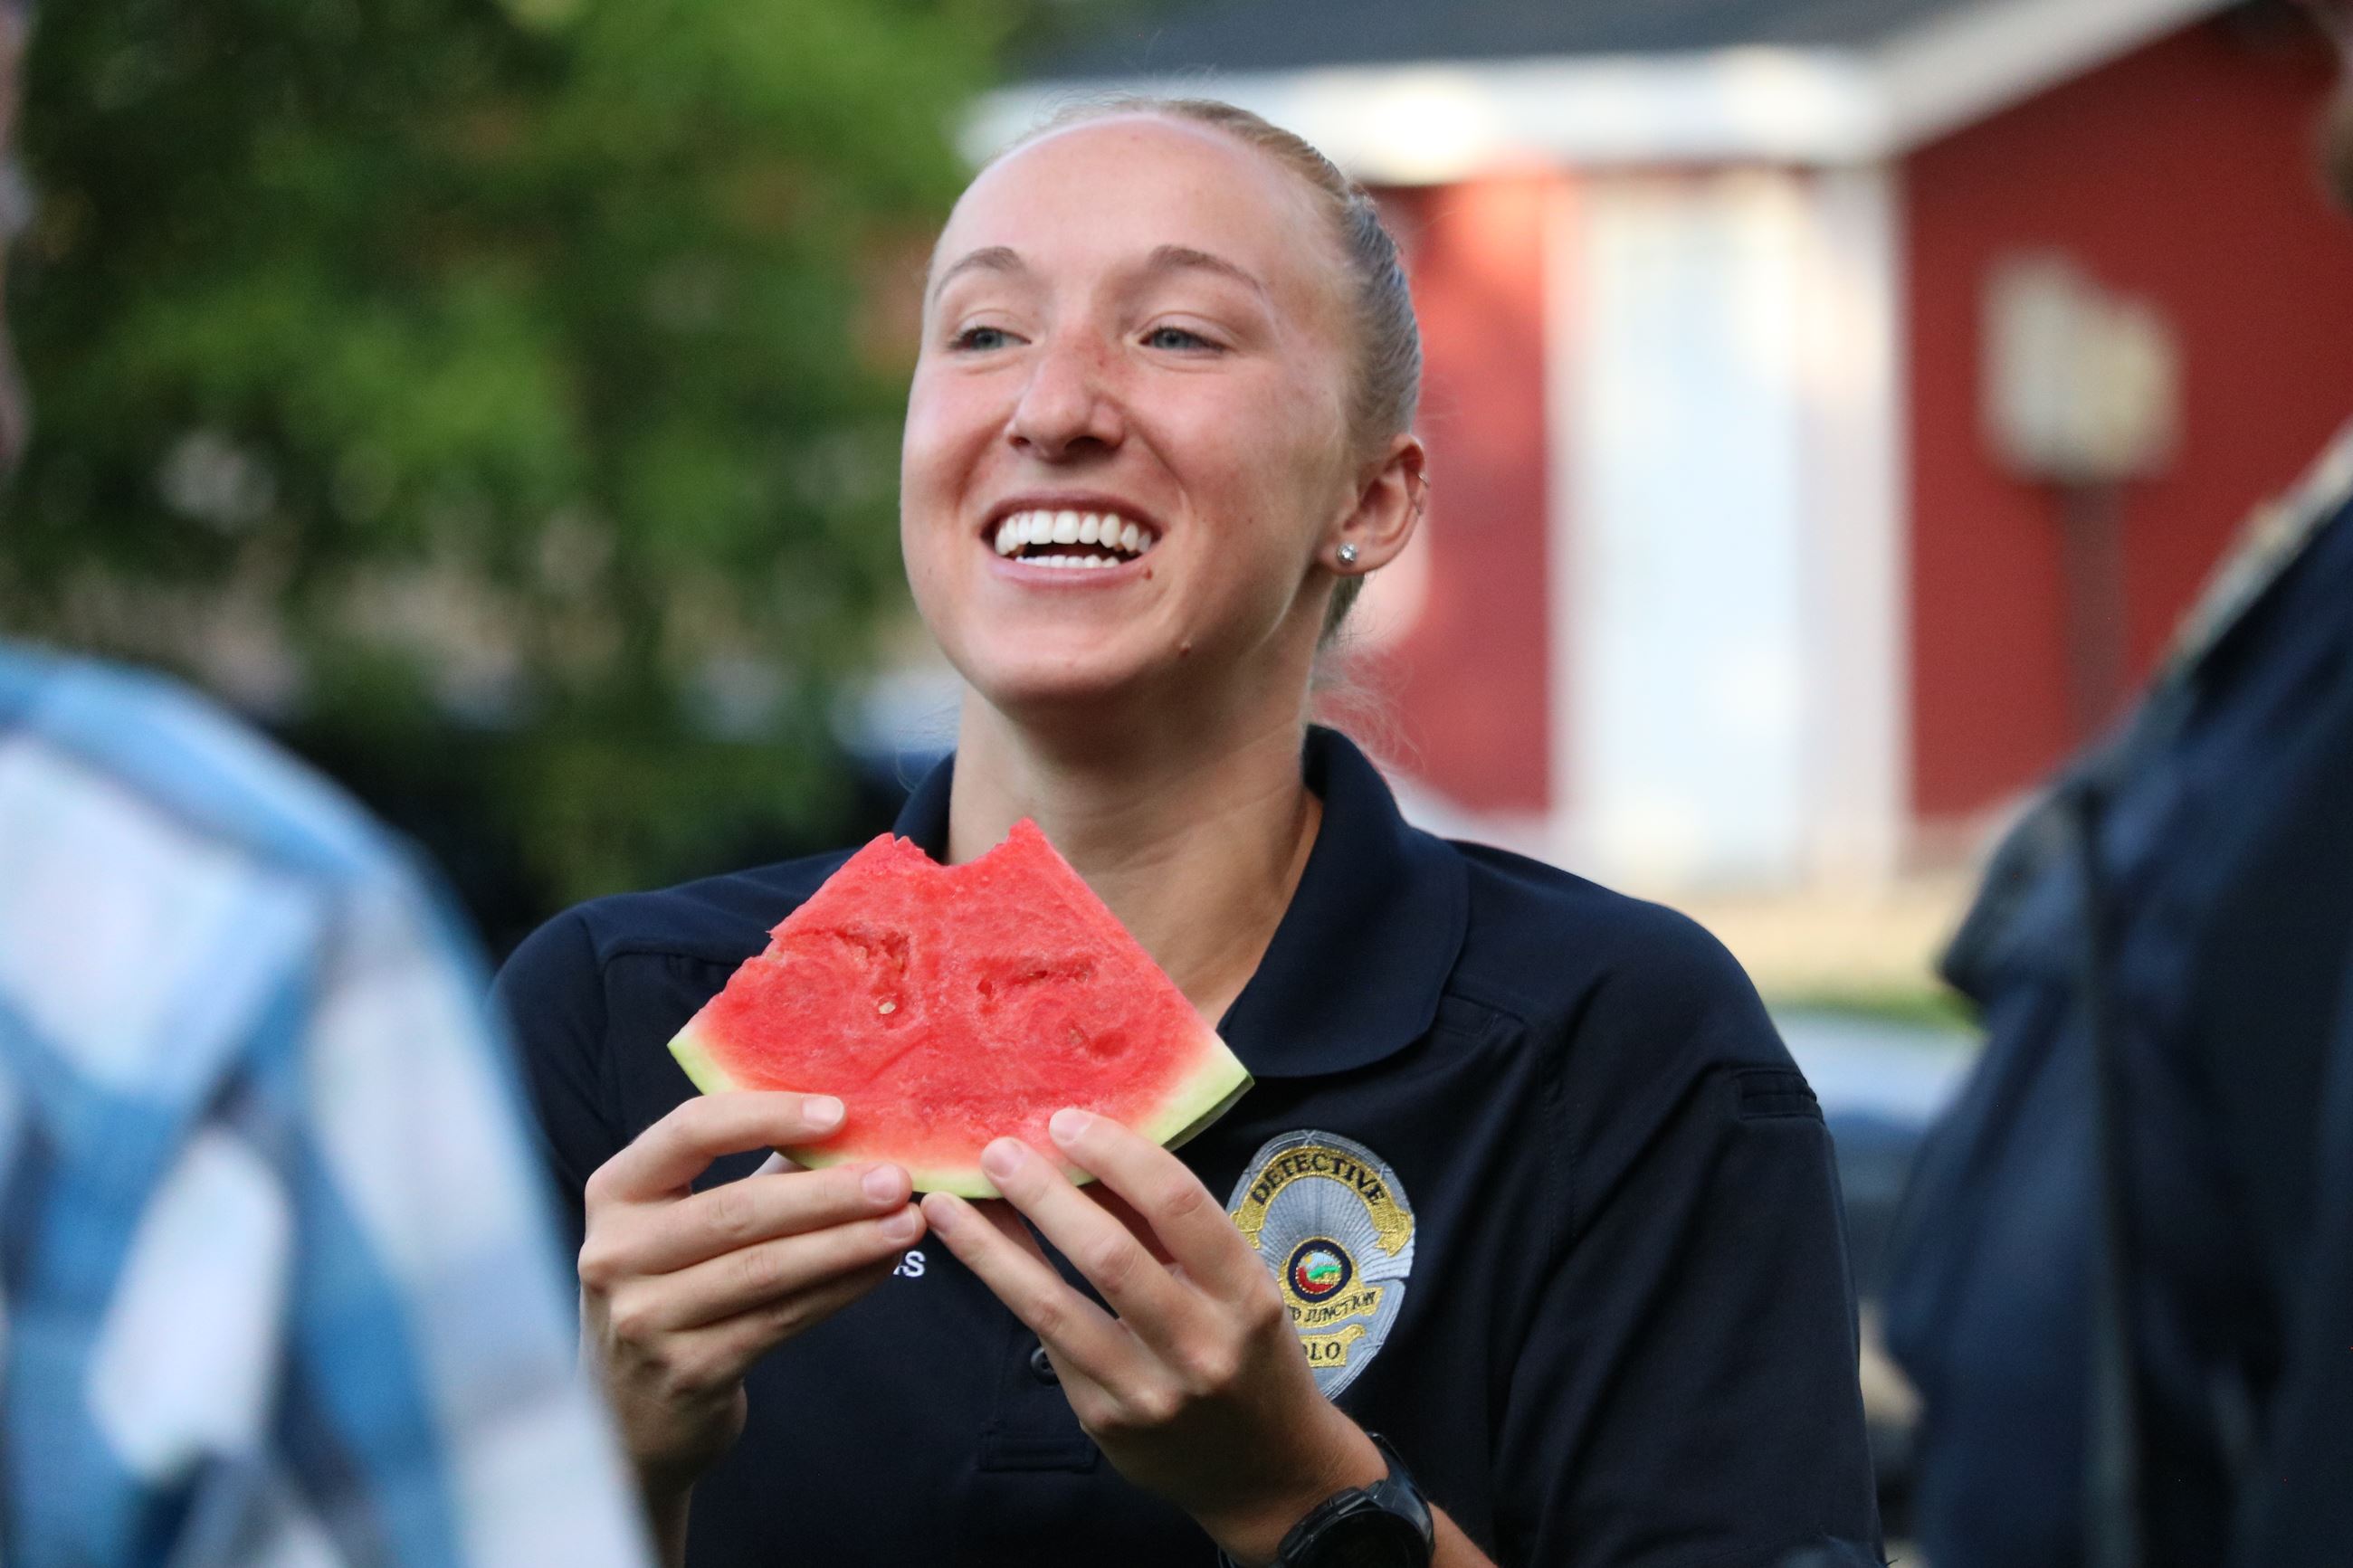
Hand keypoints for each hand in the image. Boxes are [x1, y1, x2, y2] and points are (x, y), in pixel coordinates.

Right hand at [578, 1092, 925, 1498]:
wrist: (635, 1412)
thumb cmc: (679, 1287)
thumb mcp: (693, 1220)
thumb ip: (763, 1172)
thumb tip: (856, 1128)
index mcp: (615, 1192)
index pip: (689, 1131)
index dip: (767, 1116)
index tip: (840, 1112)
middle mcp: (614, 1254)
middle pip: (737, 1210)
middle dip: (829, 1192)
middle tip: (898, 1178)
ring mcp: (644, 1319)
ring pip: (765, 1269)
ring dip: (847, 1242)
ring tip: (908, 1222)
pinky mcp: (686, 1371)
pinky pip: (780, 1319)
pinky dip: (840, 1288)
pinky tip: (882, 1267)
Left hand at [920, 1109, 1385, 1564]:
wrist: (1266, 1469)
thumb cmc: (1249, 1352)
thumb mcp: (1237, 1285)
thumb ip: (1170, 1229)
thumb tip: (1089, 1152)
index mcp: (1245, 1293)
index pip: (1177, 1204)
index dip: (1116, 1153)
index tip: (1066, 1122)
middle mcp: (1199, 1344)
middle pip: (1107, 1253)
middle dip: (1042, 1193)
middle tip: (996, 1150)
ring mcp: (1147, 1390)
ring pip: (1053, 1306)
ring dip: (991, 1248)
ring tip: (948, 1203)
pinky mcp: (1104, 1420)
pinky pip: (1047, 1341)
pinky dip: (1009, 1287)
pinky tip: (978, 1252)